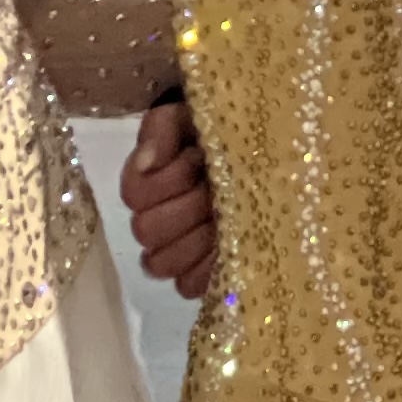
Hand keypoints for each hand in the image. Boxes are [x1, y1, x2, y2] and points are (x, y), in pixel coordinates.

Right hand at [120, 97, 217, 296]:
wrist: (266, 149)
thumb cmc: (226, 131)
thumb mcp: (192, 116)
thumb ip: (164, 130)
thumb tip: (148, 163)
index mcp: (148, 183)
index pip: (135, 195)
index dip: (168, 179)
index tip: (198, 157)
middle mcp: (156, 219)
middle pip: (147, 231)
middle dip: (186, 206)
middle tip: (215, 188)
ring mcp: (180, 250)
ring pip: (164, 263)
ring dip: (196, 237)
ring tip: (226, 215)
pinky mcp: (206, 272)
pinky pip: (190, 285)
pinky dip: (208, 268)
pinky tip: (231, 244)